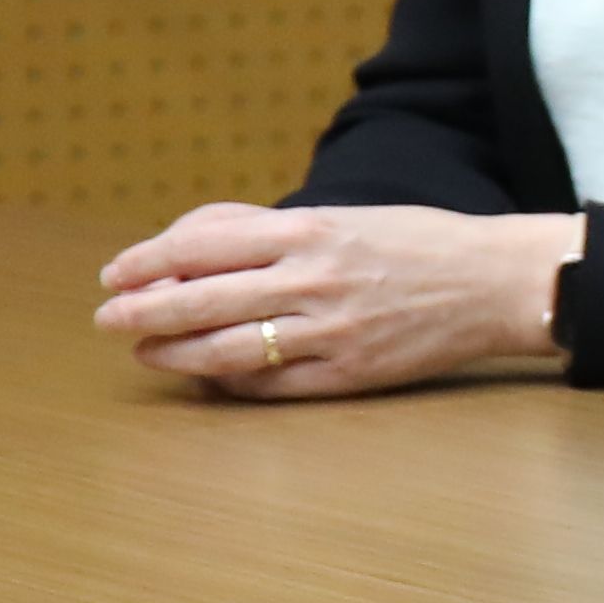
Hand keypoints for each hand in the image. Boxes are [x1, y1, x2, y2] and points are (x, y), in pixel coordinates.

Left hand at [89, 203, 579, 398]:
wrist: (496, 282)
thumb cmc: (414, 244)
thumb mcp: (344, 217)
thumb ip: (269, 230)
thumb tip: (187, 247)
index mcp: (311, 230)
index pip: (202, 246)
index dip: (147, 262)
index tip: (115, 275)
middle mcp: (316, 279)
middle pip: (200, 301)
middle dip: (141, 313)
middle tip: (107, 321)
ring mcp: (333, 331)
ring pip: (226, 349)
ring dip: (173, 354)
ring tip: (146, 354)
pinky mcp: (352, 373)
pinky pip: (270, 385)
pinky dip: (230, 383)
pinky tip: (209, 377)